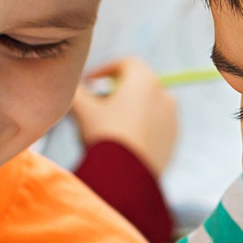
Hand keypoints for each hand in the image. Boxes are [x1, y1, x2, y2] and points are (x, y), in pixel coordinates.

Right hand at [72, 59, 177, 176]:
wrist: (126, 178)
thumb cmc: (104, 137)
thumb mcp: (83, 110)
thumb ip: (75, 91)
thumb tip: (69, 84)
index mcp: (144, 80)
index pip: (127, 63)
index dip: (106, 69)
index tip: (91, 82)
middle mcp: (163, 94)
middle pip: (139, 84)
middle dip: (118, 91)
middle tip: (98, 105)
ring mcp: (172, 118)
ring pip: (149, 105)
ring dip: (132, 109)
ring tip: (111, 125)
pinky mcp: (173, 140)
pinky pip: (156, 126)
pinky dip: (143, 127)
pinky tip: (125, 141)